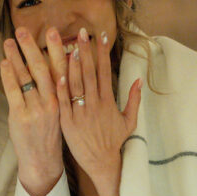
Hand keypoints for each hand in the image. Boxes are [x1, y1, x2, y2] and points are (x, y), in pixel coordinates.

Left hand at [0, 28, 63, 195]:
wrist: (43, 160)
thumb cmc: (51, 133)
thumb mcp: (60, 110)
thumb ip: (57, 89)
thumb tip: (50, 65)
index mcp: (64, 99)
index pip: (61, 68)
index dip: (56, 49)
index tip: (52, 30)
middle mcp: (52, 101)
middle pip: (42, 68)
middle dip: (32, 47)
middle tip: (23, 30)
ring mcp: (36, 109)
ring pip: (26, 77)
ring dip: (16, 56)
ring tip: (9, 41)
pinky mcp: (21, 116)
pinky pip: (14, 91)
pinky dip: (9, 75)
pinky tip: (5, 62)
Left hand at [51, 27, 140, 195]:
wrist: (102, 163)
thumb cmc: (115, 141)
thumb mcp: (129, 121)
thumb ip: (133, 99)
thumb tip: (138, 79)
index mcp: (108, 102)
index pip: (105, 71)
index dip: (102, 53)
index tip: (100, 36)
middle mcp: (95, 105)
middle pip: (90, 73)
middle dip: (86, 52)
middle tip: (81, 33)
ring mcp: (81, 113)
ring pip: (76, 85)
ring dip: (73, 65)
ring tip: (70, 47)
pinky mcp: (68, 123)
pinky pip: (64, 103)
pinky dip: (61, 89)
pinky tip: (58, 74)